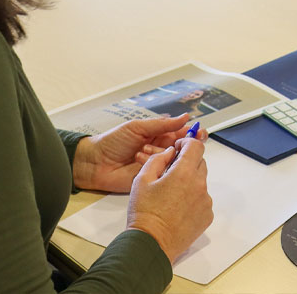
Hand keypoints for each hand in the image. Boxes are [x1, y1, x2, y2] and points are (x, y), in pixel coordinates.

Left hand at [72, 114, 206, 192]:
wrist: (94, 162)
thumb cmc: (113, 141)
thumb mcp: (137, 127)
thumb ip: (162, 124)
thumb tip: (184, 117)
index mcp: (157, 135)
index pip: (180, 133)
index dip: (192, 133)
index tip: (201, 132)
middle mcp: (159, 150)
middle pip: (181, 149)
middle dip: (187, 146)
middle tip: (191, 145)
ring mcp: (156, 165)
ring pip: (173, 162)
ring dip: (167, 155)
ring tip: (150, 151)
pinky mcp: (151, 178)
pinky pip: (163, 174)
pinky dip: (161, 169)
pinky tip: (151, 163)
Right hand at [127, 139, 213, 262]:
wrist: (151, 243)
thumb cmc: (145, 214)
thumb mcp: (142, 179)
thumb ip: (157, 159)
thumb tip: (169, 152)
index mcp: (184, 173)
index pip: (196, 146)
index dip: (187, 142)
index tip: (180, 146)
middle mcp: (199, 185)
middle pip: (200, 162)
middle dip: (188, 161)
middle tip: (172, 170)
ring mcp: (205, 201)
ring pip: (202, 181)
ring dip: (191, 181)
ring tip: (172, 193)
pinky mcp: (207, 215)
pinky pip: (203, 198)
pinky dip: (194, 197)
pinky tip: (178, 206)